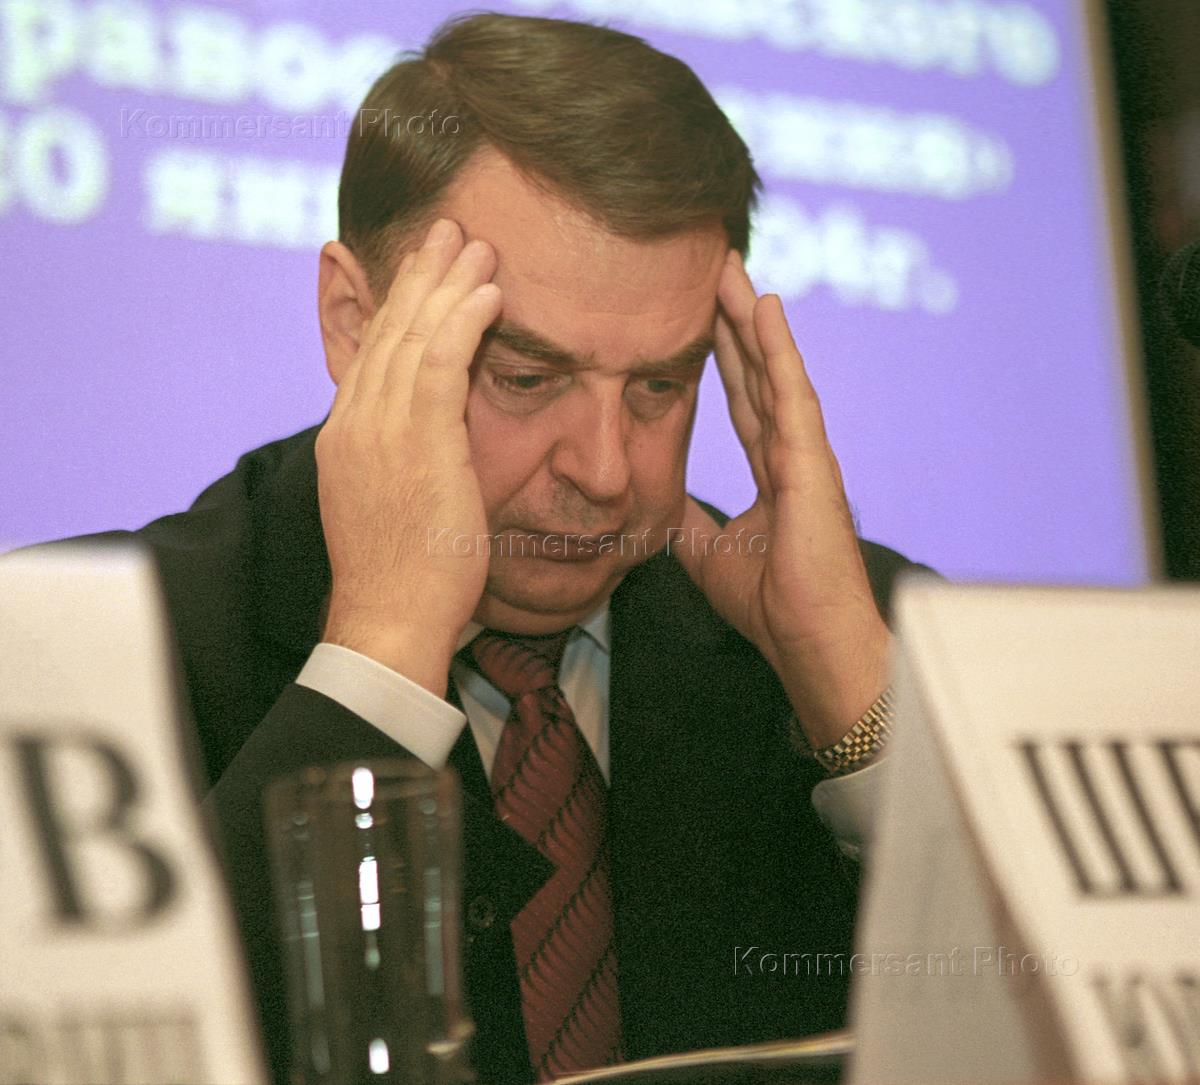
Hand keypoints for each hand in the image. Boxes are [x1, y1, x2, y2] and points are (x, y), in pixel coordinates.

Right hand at [315, 219, 502, 695]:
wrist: (388, 620)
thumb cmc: (403, 576)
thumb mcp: (393, 504)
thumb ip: (404, 459)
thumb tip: (431, 441)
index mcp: (348, 436)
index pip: (373, 353)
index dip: (399, 305)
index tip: (424, 271)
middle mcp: (356, 423)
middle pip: (389, 331)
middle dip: (421, 276)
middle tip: (449, 230)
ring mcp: (381, 431)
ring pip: (414, 337)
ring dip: (448, 284)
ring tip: (476, 245)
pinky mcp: (417, 444)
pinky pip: (442, 364)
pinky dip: (464, 321)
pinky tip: (488, 291)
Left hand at [674, 251, 890, 745]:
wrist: (807, 641)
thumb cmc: (771, 603)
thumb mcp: (707, 550)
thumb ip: (689, 517)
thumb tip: (658, 501)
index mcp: (772, 468)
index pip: (742, 395)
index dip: (722, 351)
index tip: (699, 310)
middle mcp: (791, 450)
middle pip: (757, 369)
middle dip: (733, 318)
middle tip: (711, 265)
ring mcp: (806, 452)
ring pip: (775, 368)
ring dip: (750, 316)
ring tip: (728, 266)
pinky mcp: (813, 462)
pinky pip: (791, 394)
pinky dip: (778, 349)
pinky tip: (762, 307)